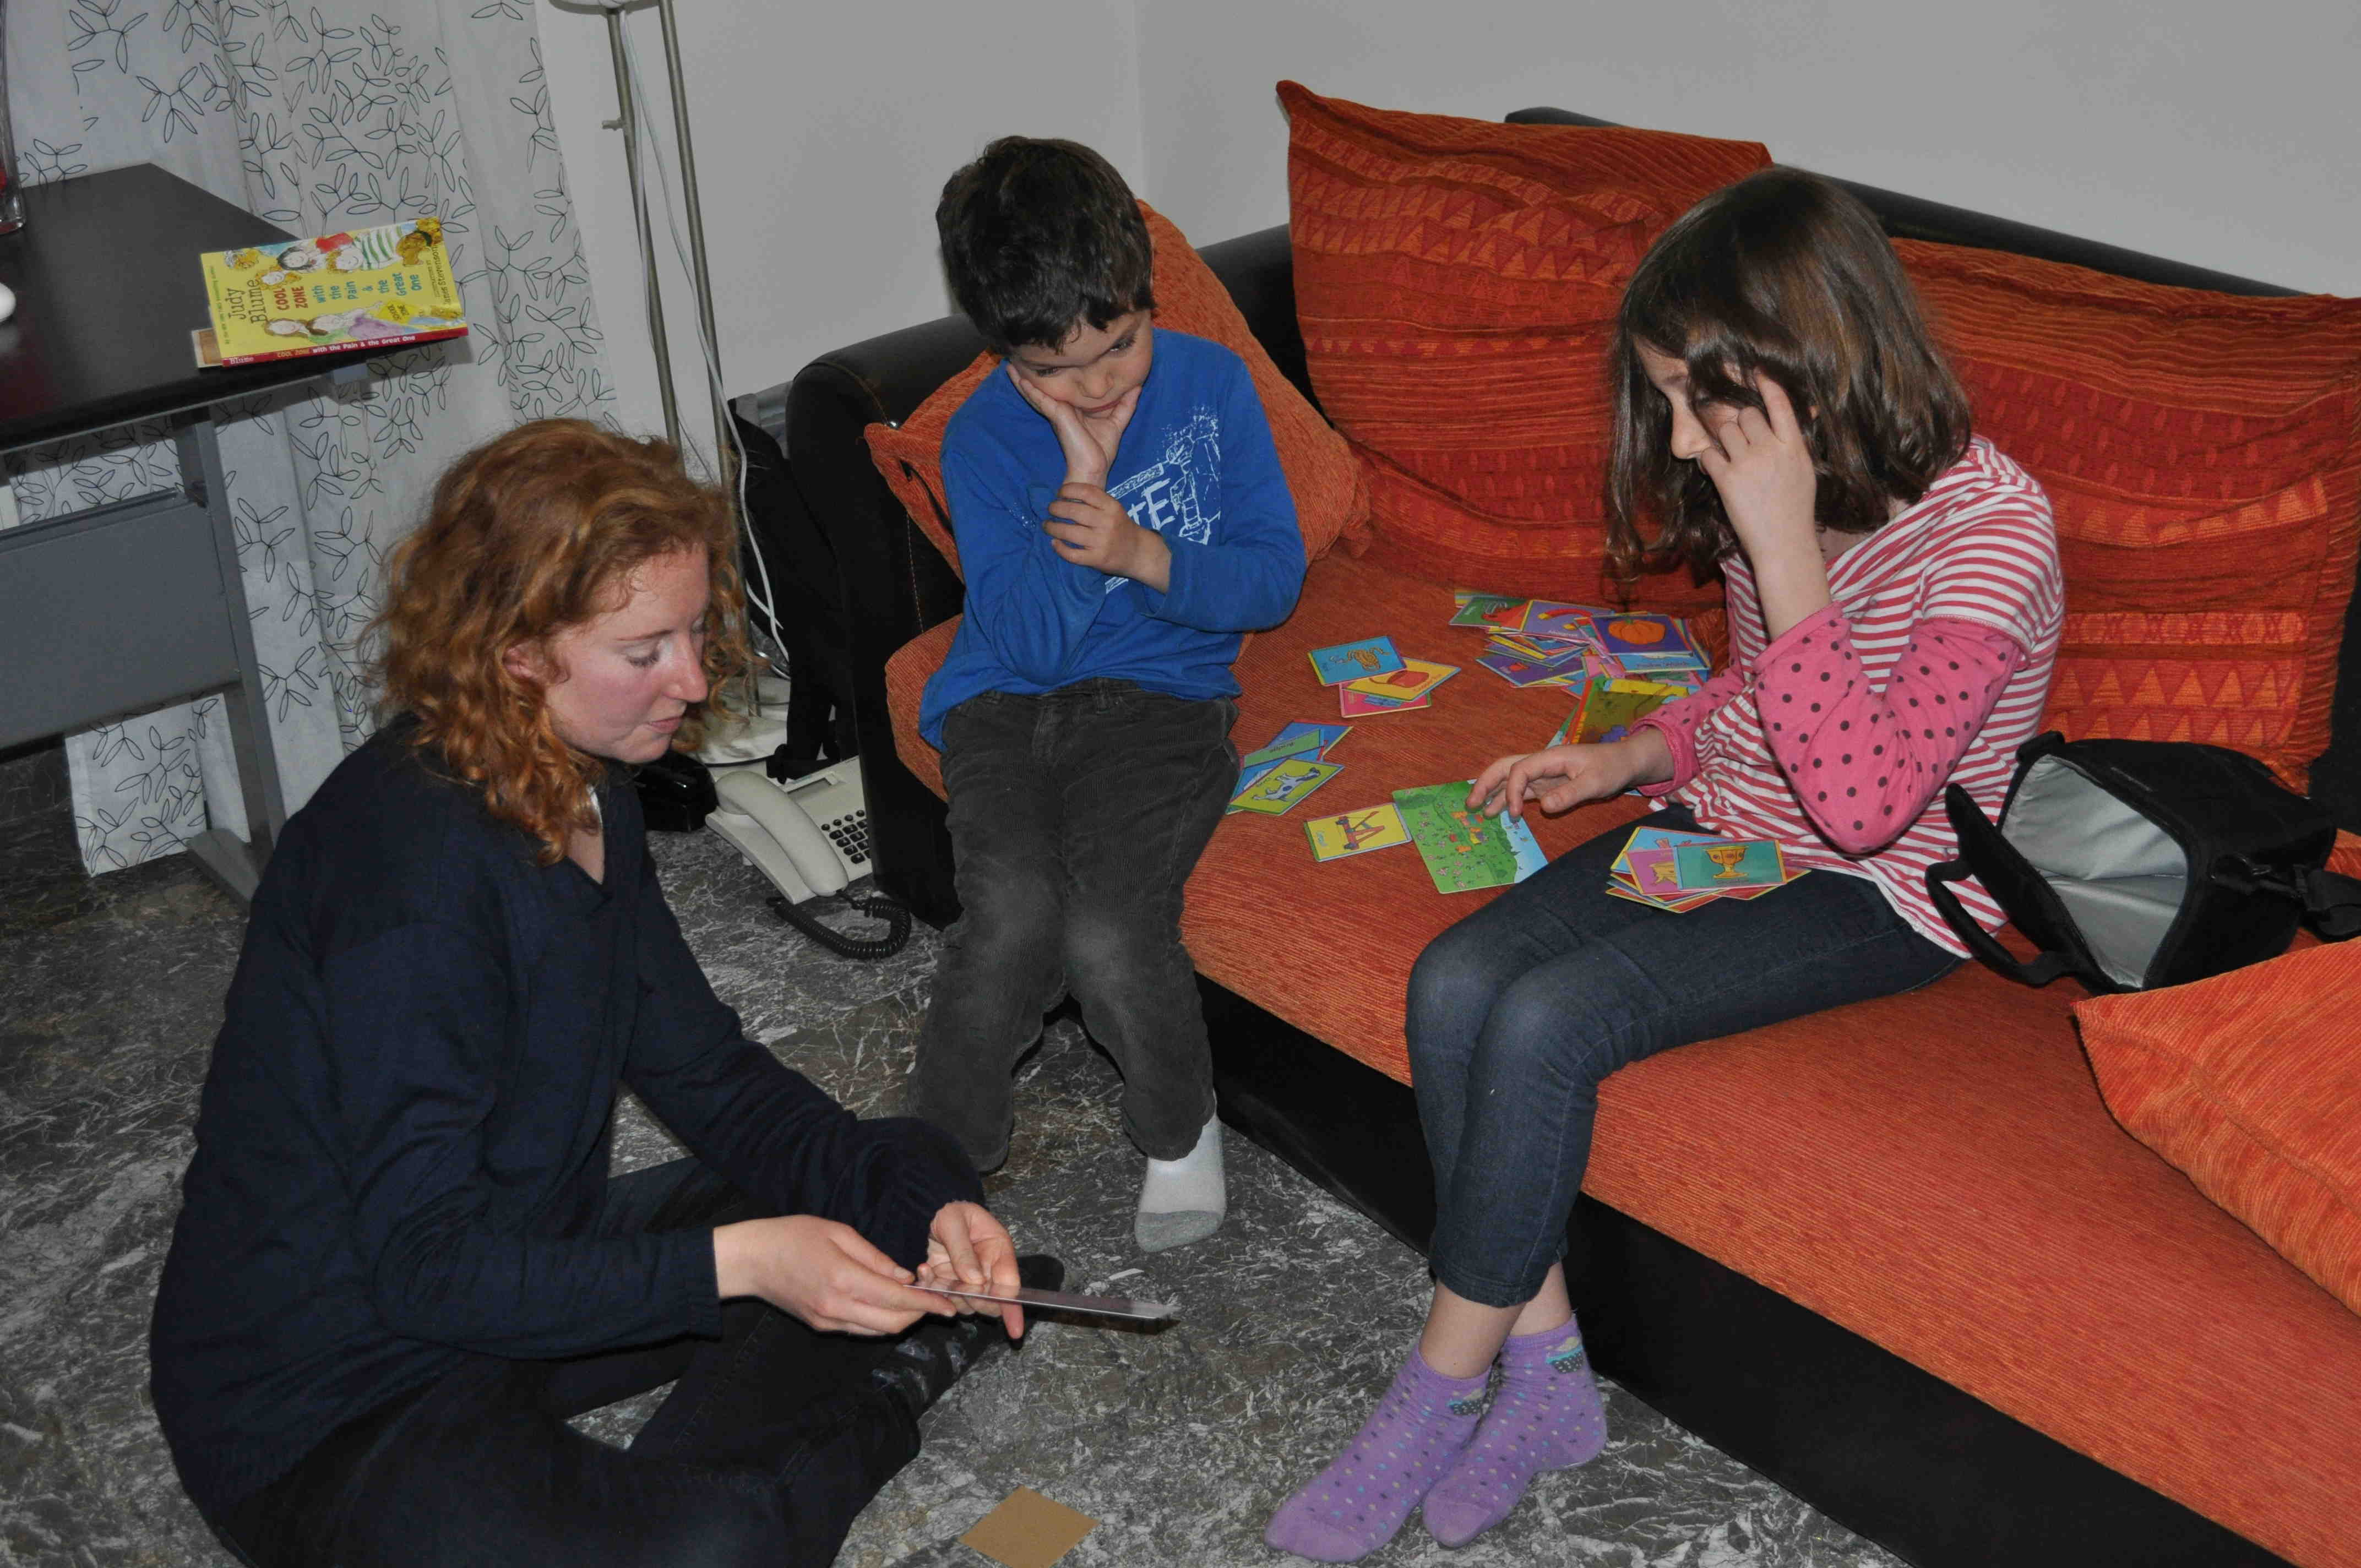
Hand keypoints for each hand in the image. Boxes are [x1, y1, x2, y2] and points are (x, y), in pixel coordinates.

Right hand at [711, 1215, 948, 1335]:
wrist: (752, 1260)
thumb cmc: (793, 1236)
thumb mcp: (839, 1233)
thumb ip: (875, 1258)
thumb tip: (905, 1277)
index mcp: (843, 1279)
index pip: (897, 1300)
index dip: (927, 1304)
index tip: (949, 1304)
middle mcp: (837, 1307)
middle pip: (893, 1324)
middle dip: (919, 1315)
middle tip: (936, 1299)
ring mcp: (828, 1321)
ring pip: (878, 1331)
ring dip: (901, 1319)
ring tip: (915, 1300)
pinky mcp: (822, 1326)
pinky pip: (860, 1328)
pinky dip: (881, 1320)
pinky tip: (887, 1302)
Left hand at [914, 1200, 1026, 1339]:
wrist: (931, 1214)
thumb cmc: (950, 1213)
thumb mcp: (954, 1222)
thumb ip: (963, 1250)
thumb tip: (975, 1280)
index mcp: (999, 1250)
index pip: (1010, 1285)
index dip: (1011, 1306)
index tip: (1013, 1328)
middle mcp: (989, 1270)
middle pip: (991, 1301)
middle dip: (974, 1300)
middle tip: (956, 1287)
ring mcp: (970, 1280)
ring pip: (968, 1305)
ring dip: (950, 1296)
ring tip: (934, 1273)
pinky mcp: (952, 1285)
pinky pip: (947, 1299)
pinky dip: (934, 1291)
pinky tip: (925, 1271)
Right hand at [1007, 362, 1138, 486]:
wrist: (1095, 468)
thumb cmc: (1101, 450)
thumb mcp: (1117, 421)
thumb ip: (1126, 404)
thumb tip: (1137, 386)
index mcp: (1074, 410)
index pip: (1062, 390)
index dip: (1054, 377)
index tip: (1049, 361)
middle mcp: (1062, 409)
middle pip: (1044, 389)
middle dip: (1031, 376)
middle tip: (1017, 360)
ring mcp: (1057, 412)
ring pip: (1037, 392)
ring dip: (1023, 379)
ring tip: (1009, 366)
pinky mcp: (1056, 415)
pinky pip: (1040, 399)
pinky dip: (1029, 389)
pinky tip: (1019, 379)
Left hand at [1044, 483, 1170, 589]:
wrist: (1138, 553)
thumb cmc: (1121, 528)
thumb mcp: (1114, 509)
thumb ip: (1095, 502)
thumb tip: (1064, 496)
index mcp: (1112, 507)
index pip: (1087, 492)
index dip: (1068, 490)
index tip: (1059, 493)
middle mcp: (1107, 523)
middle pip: (1074, 511)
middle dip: (1056, 508)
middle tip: (1050, 509)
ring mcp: (1102, 542)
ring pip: (1069, 533)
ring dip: (1052, 528)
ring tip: (1047, 526)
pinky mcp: (1097, 559)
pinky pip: (1072, 554)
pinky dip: (1060, 548)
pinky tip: (1055, 543)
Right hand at [1467, 732, 1671, 820]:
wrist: (1623, 762)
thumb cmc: (1611, 768)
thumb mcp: (1595, 782)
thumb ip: (1570, 794)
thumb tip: (1544, 808)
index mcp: (1550, 758)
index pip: (1520, 770)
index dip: (1511, 791)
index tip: (1514, 814)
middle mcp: (1542, 763)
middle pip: (1505, 767)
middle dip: (1485, 783)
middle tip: (1470, 804)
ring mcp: (1543, 774)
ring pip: (1510, 778)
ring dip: (1492, 792)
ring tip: (1476, 810)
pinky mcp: (1547, 784)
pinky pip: (1521, 790)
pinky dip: (1507, 799)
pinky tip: (1497, 812)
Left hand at [1697, 375, 1818, 561]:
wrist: (1784, 543)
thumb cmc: (1795, 510)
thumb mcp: (1804, 472)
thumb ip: (1792, 446)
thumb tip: (1785, 424)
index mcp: (1794, 447)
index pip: (1781, 405)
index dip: (1768, 385)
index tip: (1757, 372)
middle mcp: (1771, 450)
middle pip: (1747, 414)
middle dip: (1741, 423)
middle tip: (1742, 441)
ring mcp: (1748, 464)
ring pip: (1726, 430)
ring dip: (1723, 439)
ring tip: (1729, 456)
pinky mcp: (1727, 480)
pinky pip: (1709, 453)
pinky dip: (1709, 460)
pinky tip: (1716, 470)